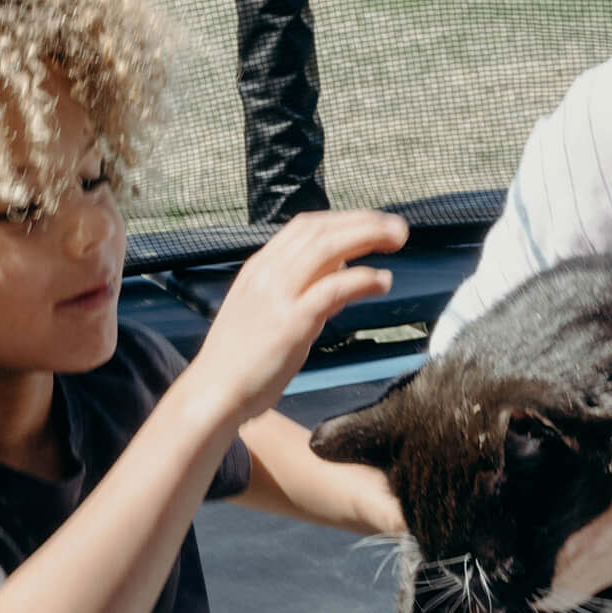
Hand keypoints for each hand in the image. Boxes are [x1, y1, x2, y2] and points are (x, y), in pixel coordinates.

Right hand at [183, 210, 406, 425]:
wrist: (213, 392)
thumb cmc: (239, 360)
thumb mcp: (265, 312)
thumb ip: (298, 291)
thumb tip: (338, 273)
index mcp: (259, 268)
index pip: (304, 227)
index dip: (343, 220)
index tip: (370, 224)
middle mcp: (268, 272)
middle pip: (321, 230)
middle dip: (363, 222)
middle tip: (397, 228)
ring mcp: (279, 294)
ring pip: (329, 248)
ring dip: (368, 237)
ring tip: (397, 240)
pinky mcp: (292, 321)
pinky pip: (334, 287)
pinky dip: (363, 278)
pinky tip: (383, 281)